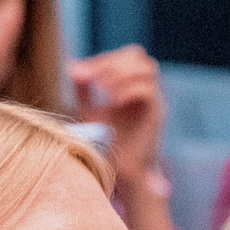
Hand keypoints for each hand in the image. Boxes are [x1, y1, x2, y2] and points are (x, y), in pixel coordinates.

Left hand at [69, 44, 166, 179]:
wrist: (125, 173)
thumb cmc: (109, 144)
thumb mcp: (90, 112)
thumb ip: (83, 89)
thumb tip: (72, 65)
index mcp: (133, 85)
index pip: (124, 56)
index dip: (103, 59)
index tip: (80, 73)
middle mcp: (146, 89)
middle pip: (138, 55)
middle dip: (113, 62)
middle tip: (95, 80)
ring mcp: (155, 101)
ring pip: (148, 69)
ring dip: (122, 74)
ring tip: (103, 91)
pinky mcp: (157, 115)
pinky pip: (148, 91)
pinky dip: (128, 91)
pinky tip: (113, 102)